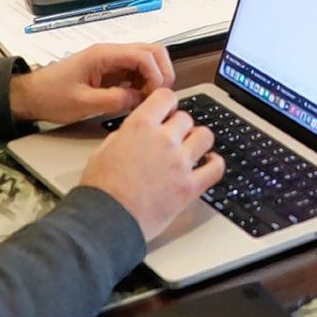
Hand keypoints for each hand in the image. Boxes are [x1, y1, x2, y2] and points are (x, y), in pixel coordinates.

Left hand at [8, 42, 173, 124]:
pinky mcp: (110, 70)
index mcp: (103, 55)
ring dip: (154, 77)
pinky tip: (137, 98)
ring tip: (147, 99)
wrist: (32, 95)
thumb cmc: (51, 96)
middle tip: (158, 95)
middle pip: (151, 51)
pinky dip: (144, 83)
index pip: (143, 55)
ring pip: (146, 59)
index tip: (156, 95)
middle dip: (162, 72)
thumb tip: (139, 100)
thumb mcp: (82, 103)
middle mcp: (110, 53)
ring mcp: (112, 60)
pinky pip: (136, 71)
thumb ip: (113, 100)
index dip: (156, 74)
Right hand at [79, 90, 222, 241]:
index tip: (167, 112)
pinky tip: (209, 164)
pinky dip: (215, 164)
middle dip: (180, 127)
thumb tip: (131, 135)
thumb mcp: (102, 151)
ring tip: (192, 149)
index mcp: (140, 126)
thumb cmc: (100, 189)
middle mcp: (163, 139)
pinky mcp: (190, 186)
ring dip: (198, 141)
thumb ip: (123, 137)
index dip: (168, 104)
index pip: (166, 97)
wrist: (107, 219)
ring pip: (205, 136)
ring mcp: (180, 162)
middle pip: (186, 118)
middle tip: (174, 138)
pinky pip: (216, 168)